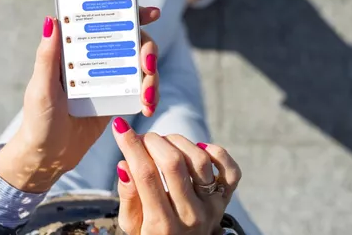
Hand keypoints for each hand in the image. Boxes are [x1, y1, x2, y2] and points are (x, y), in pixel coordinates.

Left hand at [0, 7, 160, 192]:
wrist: (48, 156)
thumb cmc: (38, 120)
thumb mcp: (41, 88)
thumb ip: (47, 56)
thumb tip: (52, 20)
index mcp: (74, 48)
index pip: (104, 22)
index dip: (130, 13)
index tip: (151, 13)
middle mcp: (94, 57)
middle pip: (132, 40)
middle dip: (148, 49)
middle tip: (148, 65)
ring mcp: (108, 77)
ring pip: (141, 65)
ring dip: (152, 77)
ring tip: (148, 98)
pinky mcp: (117, 97)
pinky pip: (141, 88)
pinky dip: (150, 94)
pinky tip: (148, 107)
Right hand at [112, 121, 241, 234]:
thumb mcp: (132, 226)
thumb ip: (128, 198)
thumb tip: (124, 165)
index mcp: (161, 225)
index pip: (145, 175)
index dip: (131, 146)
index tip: (120, 127)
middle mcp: (190, 216)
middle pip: (173, 163)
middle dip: (153, 141)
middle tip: (142, 138)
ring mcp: (212, 207)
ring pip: (199, 160)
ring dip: (178, 142)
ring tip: (164, 143)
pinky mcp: (225, 200)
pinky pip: (231, 170)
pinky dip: (216, 152)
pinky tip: (198, 148)